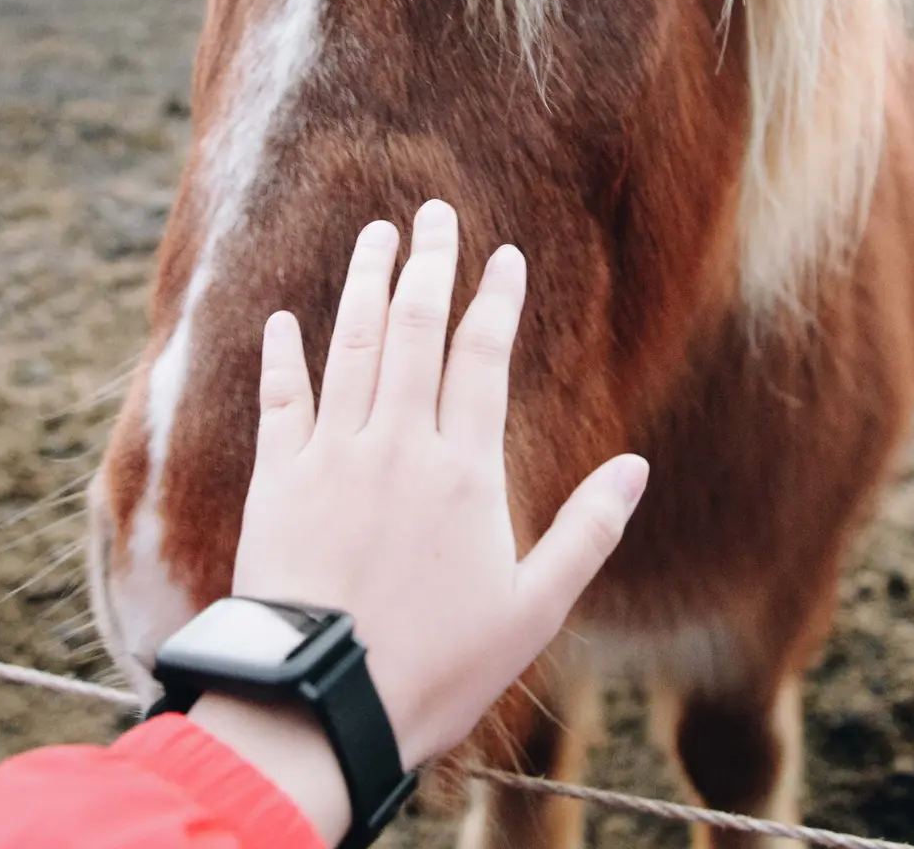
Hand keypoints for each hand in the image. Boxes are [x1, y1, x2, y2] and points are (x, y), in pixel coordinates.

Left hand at [232, 199, 647, 766]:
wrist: (324, 700)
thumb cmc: (437, 666)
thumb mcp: (534, 608)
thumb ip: (587, 531)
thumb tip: (636, 468)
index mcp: (465, 470)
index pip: (484, 358)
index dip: (496, 300)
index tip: (504, 256)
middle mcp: (398, 445)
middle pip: (416, 330)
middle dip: (429, 264)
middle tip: (434, 213)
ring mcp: (332, 457)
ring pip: (351, 347)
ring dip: (364, 285)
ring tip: (375, 236)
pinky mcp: (278, 482)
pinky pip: (281, 400)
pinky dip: (283, 356)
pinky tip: (284, 320)